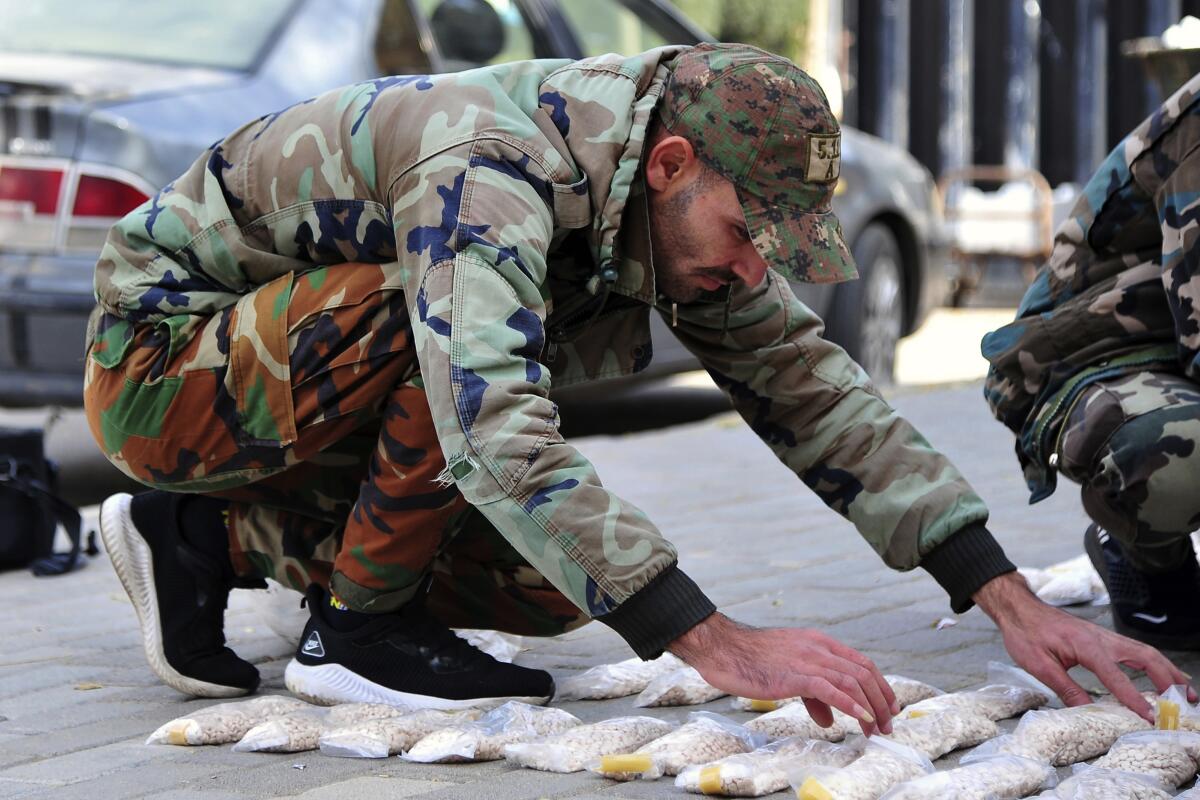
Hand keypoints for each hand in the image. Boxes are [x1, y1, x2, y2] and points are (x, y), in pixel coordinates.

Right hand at [668, 612, 897, 734]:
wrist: (723, 648)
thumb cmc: (750, 660)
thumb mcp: (787, 673)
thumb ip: (812, 694)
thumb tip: (828, 718)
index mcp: (818, 643)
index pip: (860, 662)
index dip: (880, 685)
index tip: (888, 707)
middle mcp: (818, 648)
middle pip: (863, 671)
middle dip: (881, 700)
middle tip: (888, 724)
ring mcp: (807, 660)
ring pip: (853, 681)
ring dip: (871, 707)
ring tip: (876, 729)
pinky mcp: (795, 676)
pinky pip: (831, 690)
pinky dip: (851, 704)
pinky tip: (862, 718)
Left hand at [974, 572, 1196, 720]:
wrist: (1019, 608)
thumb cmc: (1026, 634)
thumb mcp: (1039, 665)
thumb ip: (1065, 688)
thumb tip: (1086, 711)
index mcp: (1086, 645)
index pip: (1116, 676)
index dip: (1134, 698)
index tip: (1149, 717)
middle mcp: (1102, 638)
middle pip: (1145, 657)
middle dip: (1168, 679)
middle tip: (1185, 702)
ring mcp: (1105, 636)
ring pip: (1145, 651)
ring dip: (1167, 670)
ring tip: (1186, 691)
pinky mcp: (1103, 638)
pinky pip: (1136, 649)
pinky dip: (1155, 662)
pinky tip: (1162, 674)